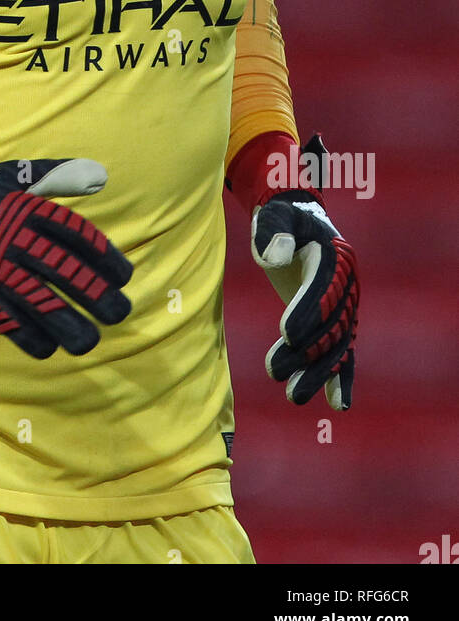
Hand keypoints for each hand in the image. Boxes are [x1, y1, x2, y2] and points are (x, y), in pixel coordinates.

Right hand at [0, 151, 132, 358]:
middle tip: (119, 314)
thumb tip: (99, 177)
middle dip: (96, 295)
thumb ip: (57, 177)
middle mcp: (15, 239)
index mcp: (28, 209)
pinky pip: (6, 319)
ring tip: (90, 342)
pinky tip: (48, 348)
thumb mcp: (14, 176)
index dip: (105, 257)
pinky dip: (28, 337)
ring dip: (68, 325)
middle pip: (64, 271)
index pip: (77, 235)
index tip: (124, 276)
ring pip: (38, 302)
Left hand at [251, 134, 358, 409]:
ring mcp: (344, 306)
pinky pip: (343, 353)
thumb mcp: (274, 215)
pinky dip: (343, 379)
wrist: (295, 220)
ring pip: (335, 345)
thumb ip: (272, 230)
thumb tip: (275, 256)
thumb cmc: (280, 216)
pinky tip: (338, 405)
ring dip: (317, 372)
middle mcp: (347, 286)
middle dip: (305, 350)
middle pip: (330, 324)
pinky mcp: (335, 320)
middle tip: (274, 371)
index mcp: (335, 257)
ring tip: (292, 396)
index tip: (286, 334)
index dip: (306, 312)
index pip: (322, 290)